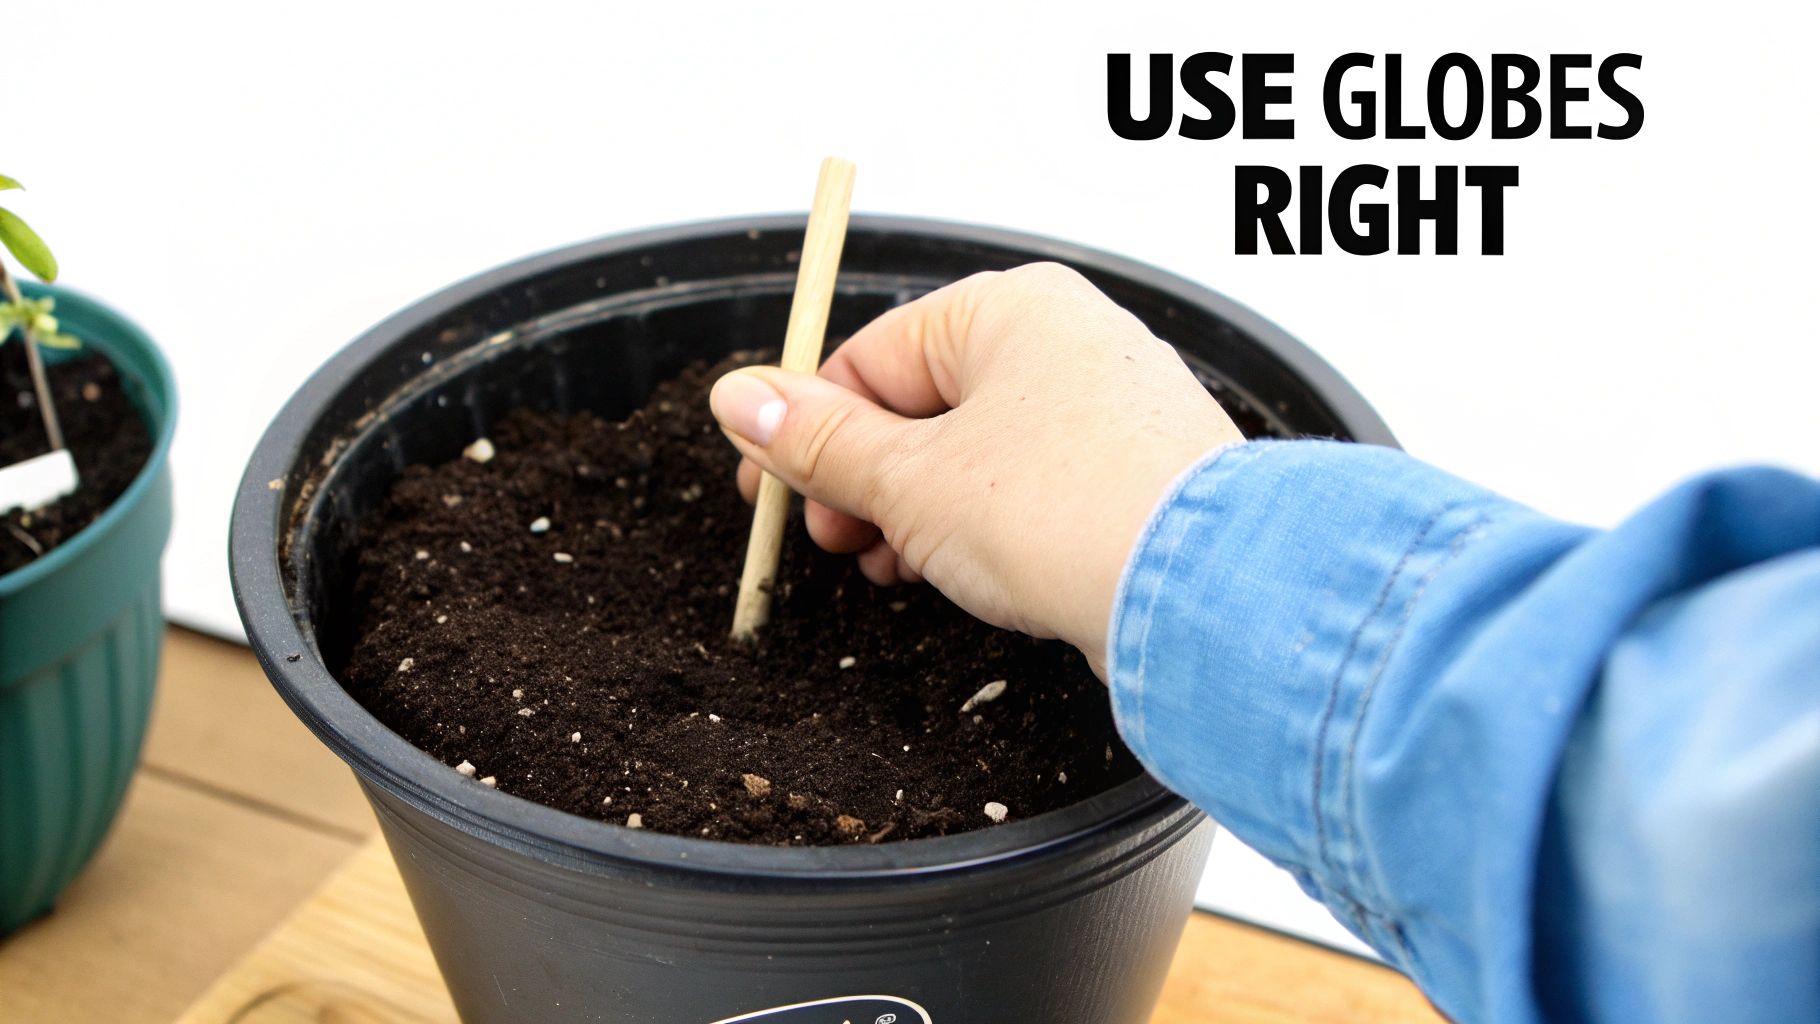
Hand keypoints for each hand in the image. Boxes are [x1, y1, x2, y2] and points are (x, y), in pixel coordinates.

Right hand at [709, 262, 1242, 673]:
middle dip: (864, 479)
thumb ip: (821, 443)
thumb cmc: (1072, 513)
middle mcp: (1068, 342)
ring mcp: (1108, 408)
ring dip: (916, 510)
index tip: (766, 488)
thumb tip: (742, 399)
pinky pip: (1030, 485)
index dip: (807, 429)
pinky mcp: (1134, 473)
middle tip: (830, 539)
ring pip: (975, 451)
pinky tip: (954, 575)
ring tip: (890, 567)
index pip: (871, 356)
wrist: (1207, 596)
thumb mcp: (910, 481)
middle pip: (923, 403)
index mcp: (1010, 310)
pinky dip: (980, 525)